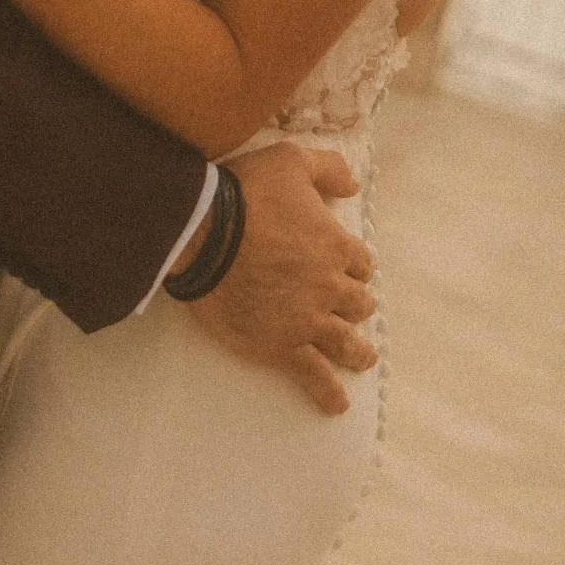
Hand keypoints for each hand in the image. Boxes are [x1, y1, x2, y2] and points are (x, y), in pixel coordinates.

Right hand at [186, 141, 377, 415]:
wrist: (202, 233)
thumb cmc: (245, 192)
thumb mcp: (291, 160)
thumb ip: (328, 168)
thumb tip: (354, 185)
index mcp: (336, 244)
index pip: (361, 262)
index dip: (353, 265)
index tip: (346, 268)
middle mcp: (329, 286)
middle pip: (357, 303)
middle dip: (354, 304)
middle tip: (349, 309)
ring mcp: (307, 319)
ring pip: (345, 342)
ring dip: (357, 351)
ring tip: (362, 358)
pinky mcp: (281, 345)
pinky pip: (313, 375)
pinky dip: (327, 392)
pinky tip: (336, 405)